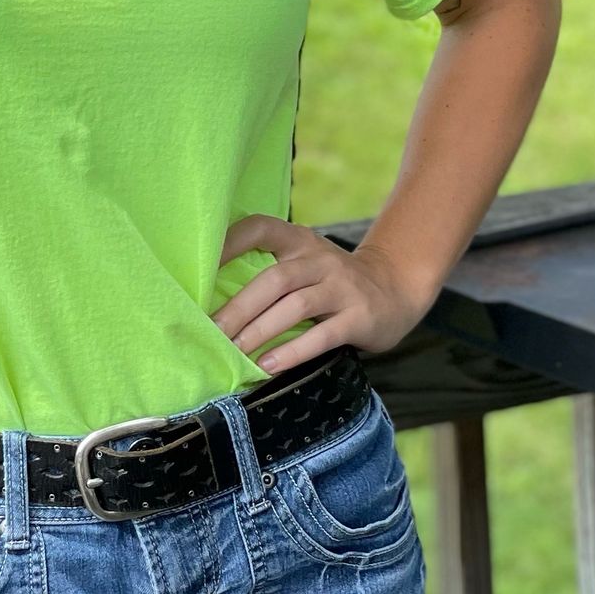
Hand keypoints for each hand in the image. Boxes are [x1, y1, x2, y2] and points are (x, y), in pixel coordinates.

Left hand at [209, 216, 438, 376]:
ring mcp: (341, 287)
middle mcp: (319, 259)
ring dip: (260, 330)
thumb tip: (212, 302)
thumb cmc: (331, 282)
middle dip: (238, 308)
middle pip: (273, 279)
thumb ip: (271, 271)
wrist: (394, 290)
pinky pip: (321, 335)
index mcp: (299, 240)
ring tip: (234, 352)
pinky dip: (292, 351)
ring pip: (294, 306)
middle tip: (210, 332)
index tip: (199, 270)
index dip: (228, 243)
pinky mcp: (358, 316)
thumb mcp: (305, 264)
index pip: (260, 228)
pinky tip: (268, 365)